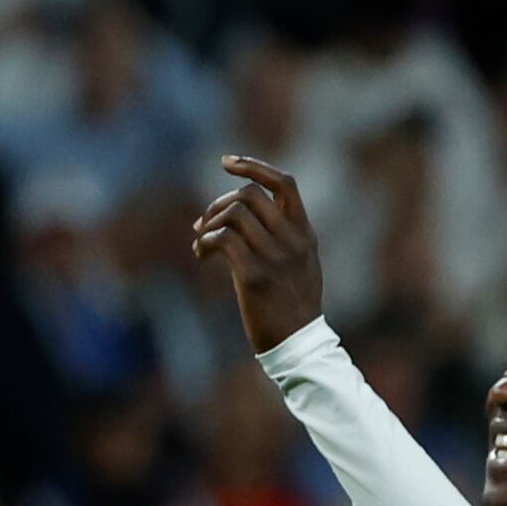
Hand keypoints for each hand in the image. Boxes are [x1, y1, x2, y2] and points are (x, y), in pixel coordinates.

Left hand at [188, 154, 328, 351]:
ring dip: (208, 223)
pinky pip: (222, 239)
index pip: (285, 184)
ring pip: (234, 213)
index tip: (227, 161)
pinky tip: (201, 255)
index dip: (253, 166)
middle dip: (219, 203)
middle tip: (207, 223)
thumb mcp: (301, 265)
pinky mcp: (255, 276)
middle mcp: (294, 241)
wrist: (298, 344)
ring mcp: (276, 258)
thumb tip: (240, 213)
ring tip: (202, 242)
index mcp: (305, 235)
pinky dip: (204, 241)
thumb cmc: (293, 305)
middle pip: (250, 195)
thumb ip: (283, 237)